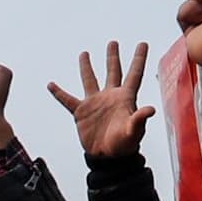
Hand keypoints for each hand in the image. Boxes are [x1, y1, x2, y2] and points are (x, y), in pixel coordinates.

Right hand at [49, 42, 154, 161]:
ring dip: (87, 67)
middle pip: (112, 72)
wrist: (107, 157)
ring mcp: (95, 103)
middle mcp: (110, 96)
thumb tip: (150, 109)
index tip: (143, 43)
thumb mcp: (134, 132)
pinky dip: (59, 93)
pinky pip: (68, 100)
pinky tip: (51, 85)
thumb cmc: (124, 145)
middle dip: (113, 57)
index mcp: (125, 98)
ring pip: (90, 80)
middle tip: (113, 42)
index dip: (138, 58)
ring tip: (84, 53)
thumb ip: (139, 119)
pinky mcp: (81, 113)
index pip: (134, 73)